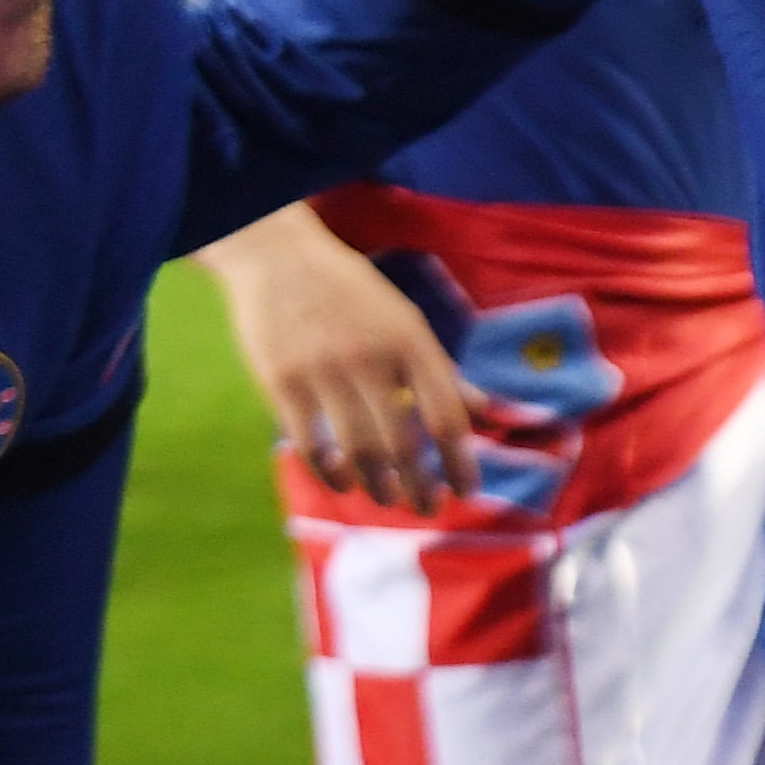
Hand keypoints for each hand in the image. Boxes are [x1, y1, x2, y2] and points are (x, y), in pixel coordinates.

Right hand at [202, 204, 477, 507]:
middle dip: (421, 487)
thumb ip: (442, 371)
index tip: (467, 490)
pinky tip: (345, 483)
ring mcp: (323, 370)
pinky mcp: (281, 381)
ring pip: (359, 451)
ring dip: (380, 486)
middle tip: (429, 509)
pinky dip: (332, 473)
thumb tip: (487, 413)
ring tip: (390, 500)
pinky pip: (311, 444)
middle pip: (404, 444)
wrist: (276, 255)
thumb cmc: (352, 294)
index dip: (460, 462)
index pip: (446, 416)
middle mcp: (370, 357)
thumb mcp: (405, 320)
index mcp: (409, 341)